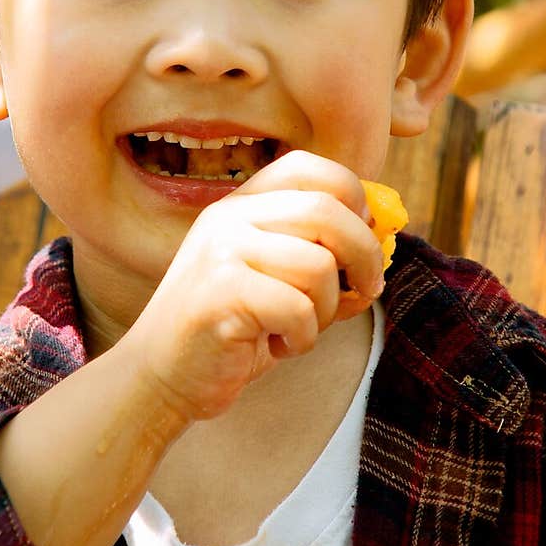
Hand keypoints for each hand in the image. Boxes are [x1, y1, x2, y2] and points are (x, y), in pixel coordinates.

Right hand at [125, 151, 385, 423]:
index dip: (353, 197)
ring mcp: (221, 250)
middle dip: (364, 255)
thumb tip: (384, 240)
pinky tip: (277, 347)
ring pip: (319, 265)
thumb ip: (321, 253)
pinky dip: (303, 338)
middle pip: (327, 210)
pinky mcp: (221, 292)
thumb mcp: (277, 278)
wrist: (161, 378)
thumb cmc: (232, 331)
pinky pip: (299, 308)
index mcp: (242, 204)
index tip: (364, 236)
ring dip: (326, 309)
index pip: (310, 167)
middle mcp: (228, 216)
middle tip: (366, 290)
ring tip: (297, 328)